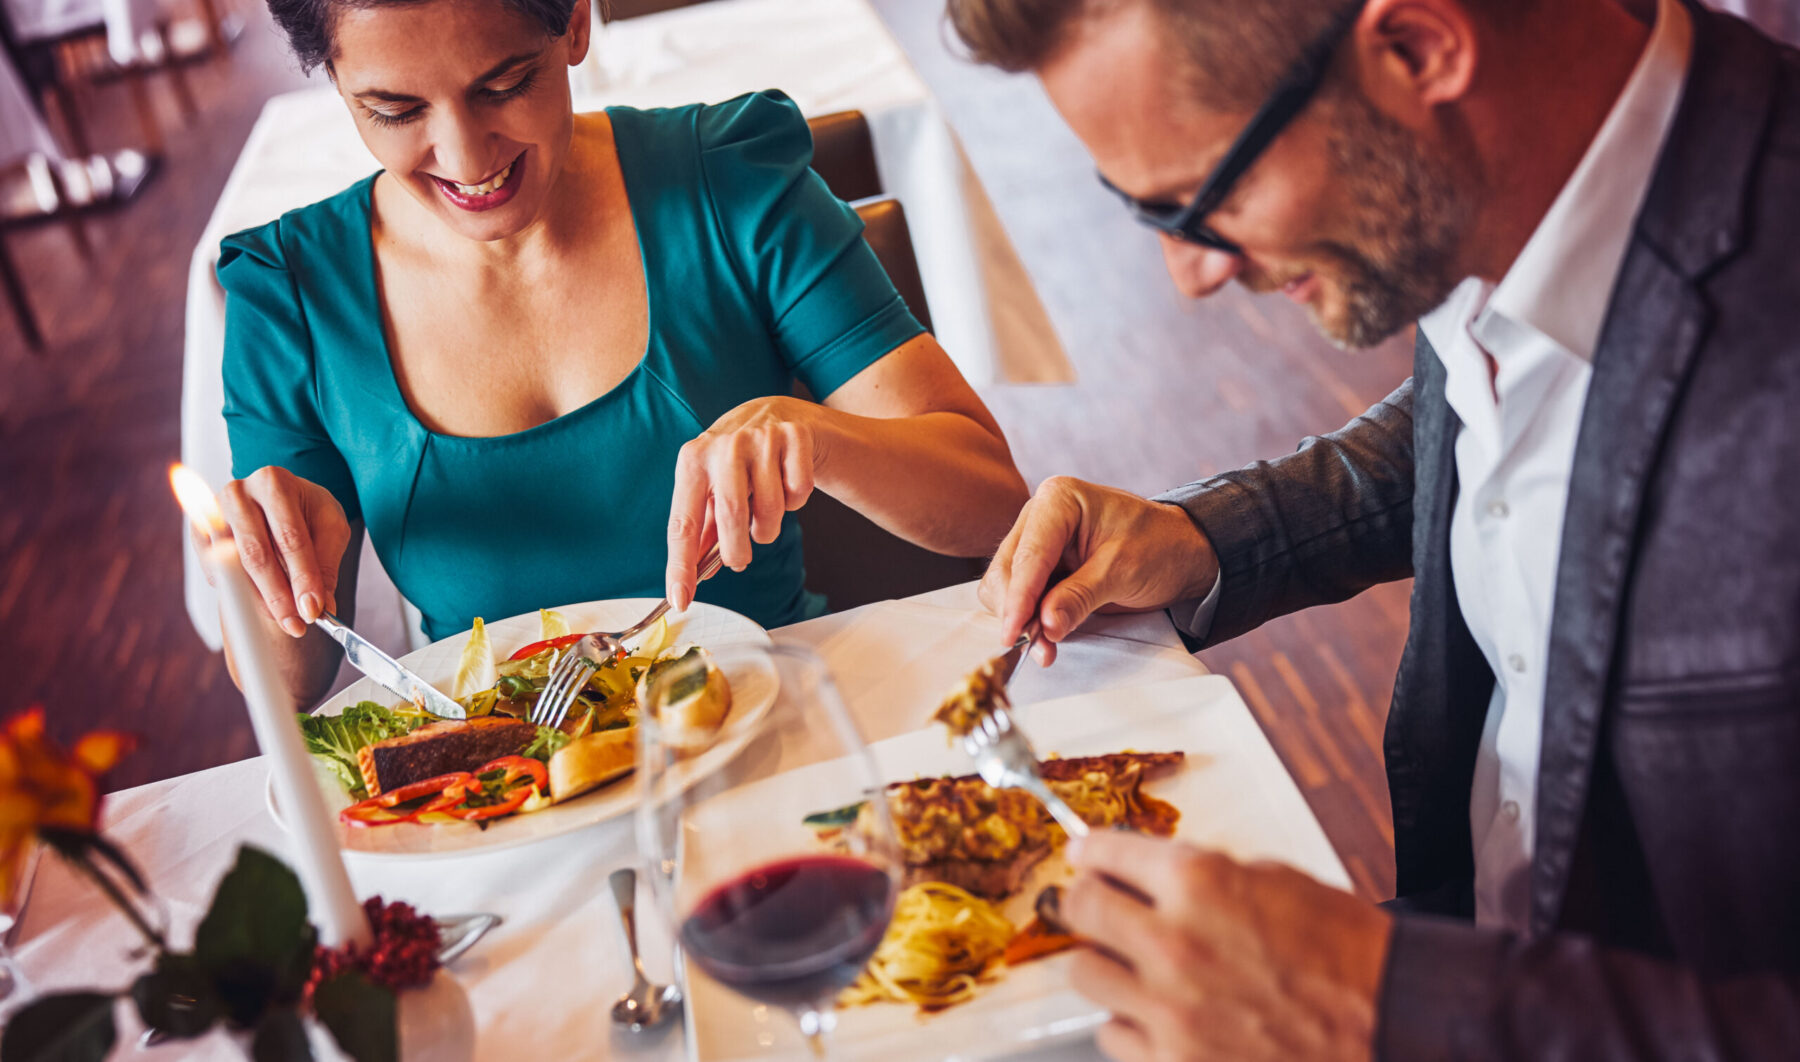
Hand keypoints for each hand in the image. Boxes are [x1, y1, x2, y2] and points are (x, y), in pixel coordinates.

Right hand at [200, 466, 350, 637]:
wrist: (278, 502)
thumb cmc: (306, 513)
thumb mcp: (330, 529)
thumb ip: (325, 564)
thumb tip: (320, 606)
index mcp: (273, 483)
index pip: (289, 536)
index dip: (302, 576)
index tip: (313, 610)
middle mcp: (237, 493)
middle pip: (256, 553)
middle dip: (279, 596)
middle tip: (297, 625)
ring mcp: (212, 513)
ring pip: (233, 567)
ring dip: (259, 600)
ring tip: (285, 620)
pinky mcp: (199, 533)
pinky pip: (215, 572)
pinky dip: (237, 592)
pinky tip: (260, 602)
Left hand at [666, 396, 819, 609]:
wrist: (776, 414)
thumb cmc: (737, 461)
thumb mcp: (711, 486)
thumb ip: (702, 529)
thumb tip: (693, 574)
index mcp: (693, 460)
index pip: (682, 523)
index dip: (681, 566)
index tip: (680, 599)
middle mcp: (724, 445)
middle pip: (730, 517)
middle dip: (737, 551)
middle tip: (740, 559)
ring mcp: (761, 438)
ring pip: (770, 510)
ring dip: (769, 526)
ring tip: (765, 511)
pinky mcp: (794, 436)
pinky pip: (798, 493)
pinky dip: (795, 501)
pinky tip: (786, 484)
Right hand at [979, 477, 1217, 662]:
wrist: (1181, 554)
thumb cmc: (1159, 546)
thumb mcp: (1123, 571)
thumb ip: (1080, 597)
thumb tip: (1045, 626)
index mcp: (1059, 499)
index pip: (1029, 554)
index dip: (1018, 597)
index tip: (1013, 633)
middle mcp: (1039, 517)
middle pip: (1006, 570)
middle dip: (1017, 611)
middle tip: (1035, 647)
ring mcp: (1037, 542)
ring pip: (1004, 586)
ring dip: (1020, 619)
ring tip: (1045, 647)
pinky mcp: (1041, 568)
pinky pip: (1019, 597)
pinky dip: (1027, 620)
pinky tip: (1046, 637)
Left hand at [1064, 832, 1390, 1061]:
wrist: (1391, 1026)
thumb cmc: (1347, 956)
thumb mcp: (1277, 881)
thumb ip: (1206, 876)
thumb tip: (1152, 873)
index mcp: (1200, 883)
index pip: (1106, 854)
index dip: (1091, 854)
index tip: (1085, 857)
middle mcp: (1173, 941)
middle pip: (1078, 911)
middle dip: (1085, 903)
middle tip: (1097, 907)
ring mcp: (1168, 1008)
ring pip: (1085, 974)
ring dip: (1105, 965)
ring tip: (1135, 967)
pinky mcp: (1173, 1061)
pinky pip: (1113, 1034)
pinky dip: (1130, 1024)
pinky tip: (1160, 1017)